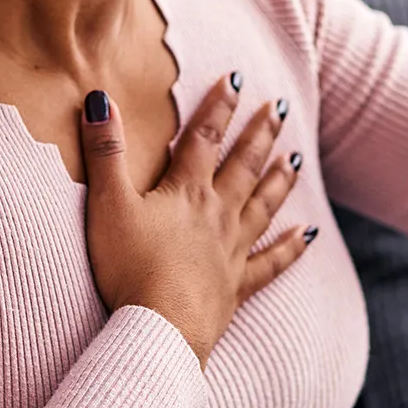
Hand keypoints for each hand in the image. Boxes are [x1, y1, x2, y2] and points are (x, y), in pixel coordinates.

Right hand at [78, 74, 312, 369]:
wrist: (161, 328)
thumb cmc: (129, 268)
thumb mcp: (109, 205)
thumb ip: (105, 152)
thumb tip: (99, 98)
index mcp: (186, 193)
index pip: (204, 138)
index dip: (218, 106)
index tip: (235, 78)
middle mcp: (216, 215)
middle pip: (243, 166)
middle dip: (260, 134)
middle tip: (279, 107)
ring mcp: (231, 251)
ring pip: (262, 206)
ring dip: (279, 180)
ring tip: (296, 159)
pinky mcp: (236, 287)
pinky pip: (270, 263)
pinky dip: (290, 248)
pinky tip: (307, 235)